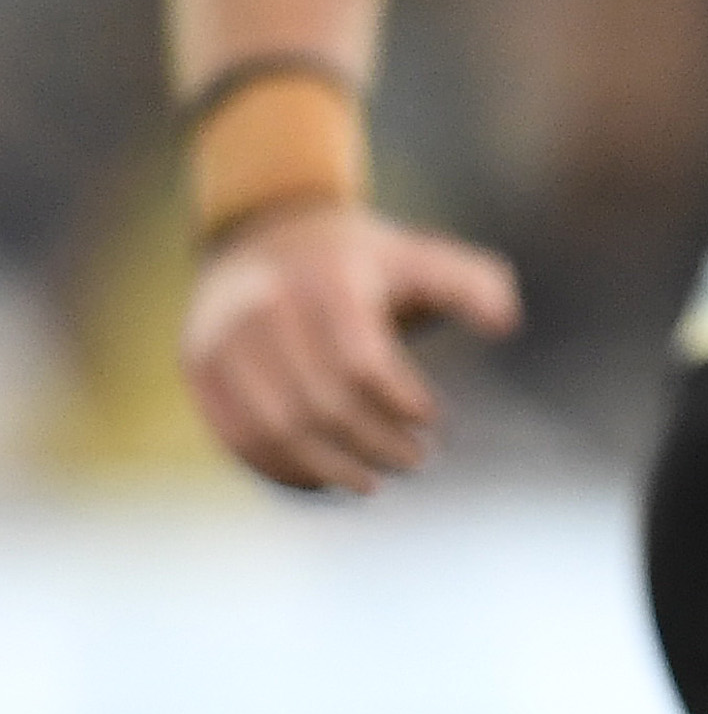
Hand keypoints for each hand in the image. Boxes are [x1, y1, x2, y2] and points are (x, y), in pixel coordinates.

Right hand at [179, 200, 521, 493]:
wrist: (268, 233)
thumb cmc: (366, 262)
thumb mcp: (424, 257)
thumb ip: (475, 286)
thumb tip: (504, 323)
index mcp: (328, 278)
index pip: (364, 361)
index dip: (403, 402)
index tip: (435, 420)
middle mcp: (265, 304)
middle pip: (321, 401)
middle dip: (375, 442)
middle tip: (416, 460)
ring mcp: (222, 335)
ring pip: (274, 427)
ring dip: (329, 466)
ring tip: (372, 480)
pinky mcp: (197, 363)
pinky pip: (234, 433)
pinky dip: (280, 466)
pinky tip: (322, 478)